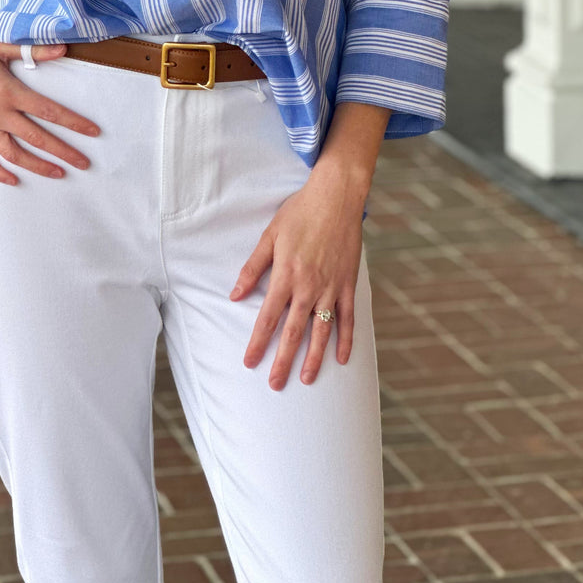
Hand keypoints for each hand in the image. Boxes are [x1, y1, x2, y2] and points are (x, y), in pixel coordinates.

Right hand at [0, 25, 99, 185]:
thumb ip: (30, 49)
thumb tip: (63, 49)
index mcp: (6, 90)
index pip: (48, 111)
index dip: (73, 123)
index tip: (93, 133)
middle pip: (36, 138)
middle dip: (63, 152)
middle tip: (85, 164)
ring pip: (12, 153)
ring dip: (36, 166)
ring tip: (58, 174)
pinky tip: (13, 179)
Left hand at [228, 170, 365, 387]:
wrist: (336, 197)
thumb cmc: (299, 213)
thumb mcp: (270, 236)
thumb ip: (252, 268)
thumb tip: (234, 295)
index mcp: (286, 276)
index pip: (267, 318)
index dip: (257, 343)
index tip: (250, 363)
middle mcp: (309, 287)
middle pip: (293, 332)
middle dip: (282, 361)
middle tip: (274, 385)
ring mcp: (331, 288)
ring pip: (321, 331)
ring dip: (314, 358)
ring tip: (306, 380)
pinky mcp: (348, 285)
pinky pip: (348, 318)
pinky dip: (345, 340)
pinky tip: (341, 359)